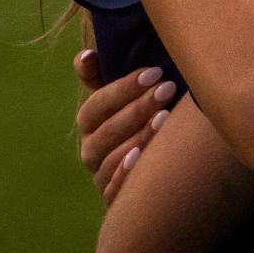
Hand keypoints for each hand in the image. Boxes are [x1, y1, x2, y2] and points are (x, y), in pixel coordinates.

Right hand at [74, 50, 175, 204]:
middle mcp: (91, 149)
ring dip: (137, 137)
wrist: (159, 157)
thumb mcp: (124, 92)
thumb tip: (86, 56)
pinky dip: (125, 175)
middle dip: (137, 108)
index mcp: (90, 122)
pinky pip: (113, 190)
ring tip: (165, 118)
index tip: (154, 72)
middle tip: (167, 89)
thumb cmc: (140, 112)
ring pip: (110, 159)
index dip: (123, 88)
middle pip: (106, 131)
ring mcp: (101, 174)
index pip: (96, 105)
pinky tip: (144, 159)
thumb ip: (101, 73)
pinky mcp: (114, 196)